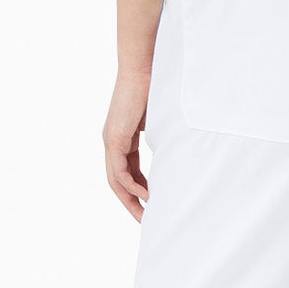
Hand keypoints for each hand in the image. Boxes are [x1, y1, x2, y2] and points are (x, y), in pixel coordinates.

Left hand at [103, 68, 151, 219]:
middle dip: (131, 203)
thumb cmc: (154, 87)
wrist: (143, 67)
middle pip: (118, 181)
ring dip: (129, 199)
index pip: (127, 172)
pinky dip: (131, 185)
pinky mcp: (114, 138)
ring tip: (144, 215)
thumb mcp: (158, 121)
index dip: (138, 190)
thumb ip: (161, 138)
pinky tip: (145, 195)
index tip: (151, 205)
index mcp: (122, 138)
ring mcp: (111, 140)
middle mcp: (112, 141)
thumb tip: (177, 150)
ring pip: (116, 179)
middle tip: (145, 220)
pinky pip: (119, 170)